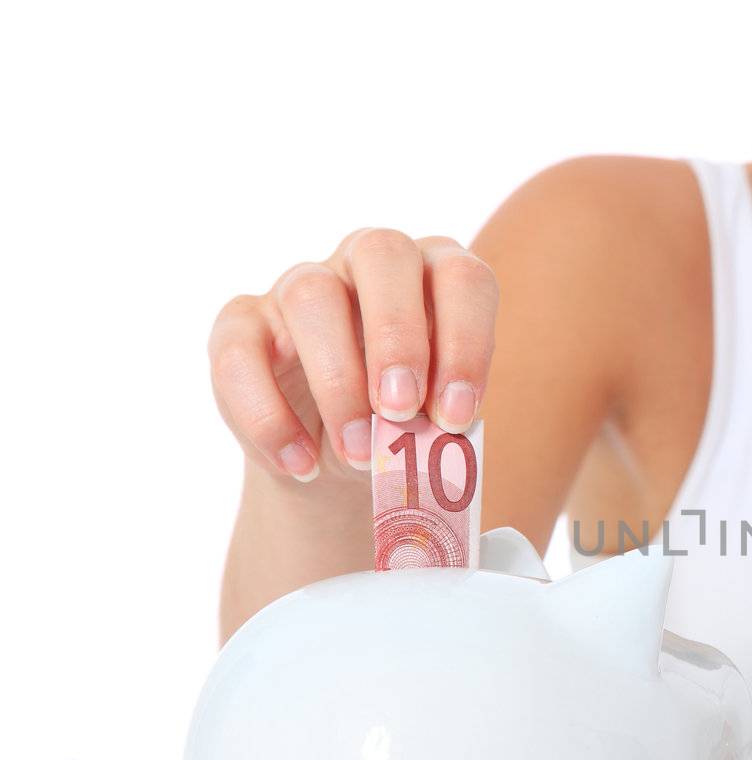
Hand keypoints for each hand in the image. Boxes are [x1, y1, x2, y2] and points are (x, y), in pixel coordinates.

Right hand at [209, 228, 497, 483]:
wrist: (341, 460)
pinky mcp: (242, 324)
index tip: (457, 416)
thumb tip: (435, 432)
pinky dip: (270, 418)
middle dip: (398, 337)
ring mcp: (300, 284)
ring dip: (338, 382)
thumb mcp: (434, 422)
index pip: (462, 279)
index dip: (465, 344)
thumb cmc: (406, 426)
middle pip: (383, 255)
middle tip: (402, 412)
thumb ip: (440, 417)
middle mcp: (369, 263)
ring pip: (312, 296)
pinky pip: (240, 354)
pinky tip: (302, 465)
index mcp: (434, 275)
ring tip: (359, 453)